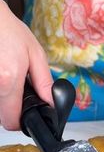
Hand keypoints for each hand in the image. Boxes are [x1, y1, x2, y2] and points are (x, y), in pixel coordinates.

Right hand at [0, 0, 52, 129]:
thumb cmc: (6, 29)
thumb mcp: (34, 53)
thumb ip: (44, 82)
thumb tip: (51, 102)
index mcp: (8, 80)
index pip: (10, 121)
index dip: (19, 122)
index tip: (24, 116)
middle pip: (0, 117)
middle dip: (10, 109)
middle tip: (15, 91)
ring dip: (3, 99)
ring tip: (6, 77)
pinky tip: (1, 75)